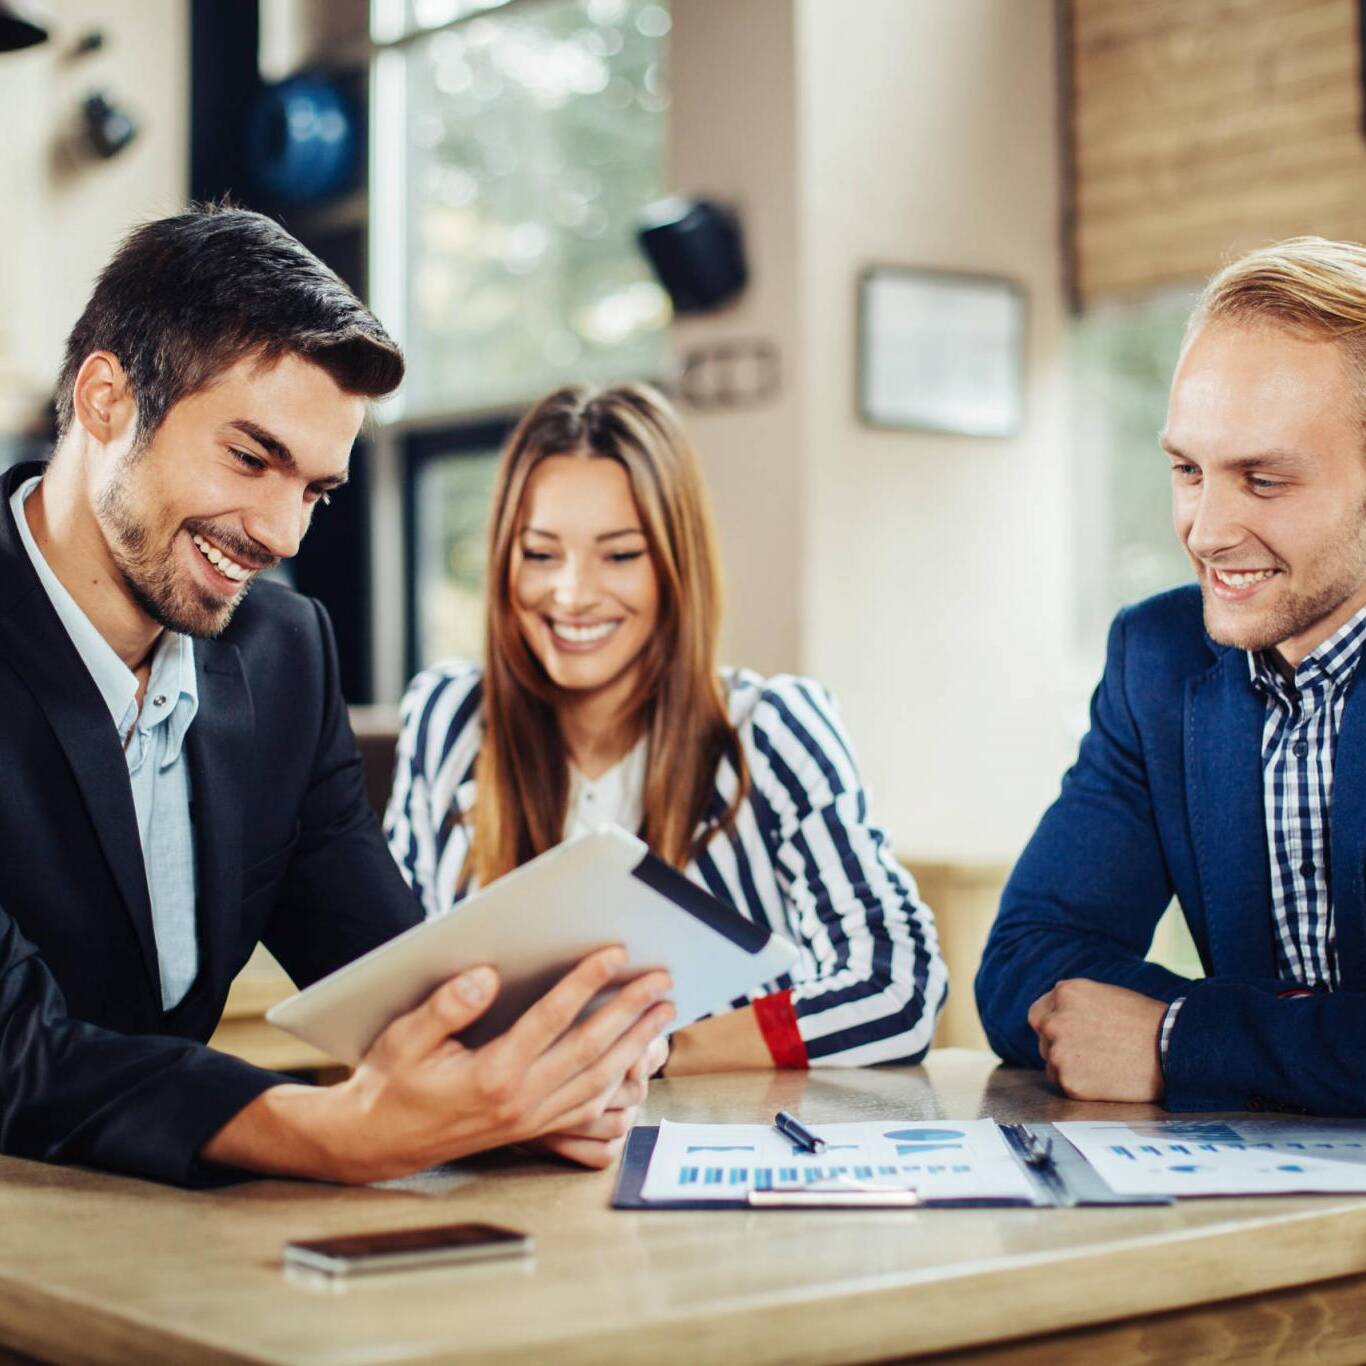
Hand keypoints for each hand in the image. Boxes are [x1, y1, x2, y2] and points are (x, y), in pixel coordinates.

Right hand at [203, 947, 673, 1182]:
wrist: (377, 1142)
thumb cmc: (390, 1081)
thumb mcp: (405, 1037)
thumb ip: (446, 1005)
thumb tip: (487, 974)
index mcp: (490, 1074)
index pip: (551, 1020)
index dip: (585, 983)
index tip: (615, 952)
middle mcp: (519, 1102)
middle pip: (590, 1050)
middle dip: (630, 1011)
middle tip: (663, 979)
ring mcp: (530, 1121)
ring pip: (599, 1081)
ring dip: (635, 1044)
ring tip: (662, 1011)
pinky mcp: (534, 1131)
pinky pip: (589, 1107)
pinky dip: (619, 1081)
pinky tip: (636, 1057)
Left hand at [1027, 979, 1165, 1102]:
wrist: (1172, 1051)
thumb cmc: (1146, 1022)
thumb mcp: (1104, 996)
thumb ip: (1075, 1005)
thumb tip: (1057, 1016)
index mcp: (1065, 993)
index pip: (1040, 1012)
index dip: (1053, 1024)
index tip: (1069, 1033)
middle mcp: (1055, 1020)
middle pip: (1043, 1037)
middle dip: (1060, 1043)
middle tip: (1088, 1051)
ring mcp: (1059, 1052)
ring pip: (1052, 1062)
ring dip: (1070, 1065)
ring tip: (1104, 1063)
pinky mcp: (1069, 1081)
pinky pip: (1065, 1083)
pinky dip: (1080, 1084)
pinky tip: (1105, 1077)